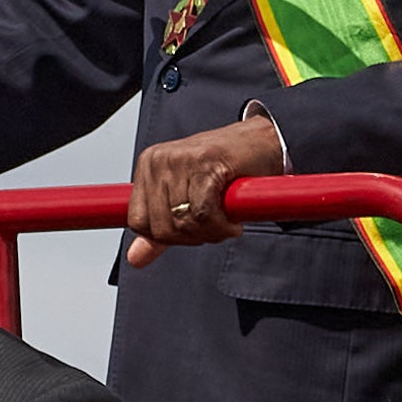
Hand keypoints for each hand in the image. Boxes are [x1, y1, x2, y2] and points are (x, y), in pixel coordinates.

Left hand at [125, 115, 285, 265]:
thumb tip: (135, 258)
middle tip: (215, 226)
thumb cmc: (227, 169)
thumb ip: (160, 231)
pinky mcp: (204, 163)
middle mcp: (158, 160)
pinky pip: (204, 214)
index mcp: (147, 167)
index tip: (193, 229)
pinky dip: (222, 226)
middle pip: (161, 228)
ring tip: (225, 220)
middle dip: (192, 237)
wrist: (265, 143)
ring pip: (183, 223)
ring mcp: (179, 159)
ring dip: (211, 232)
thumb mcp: (186, 200)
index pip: (138, 222)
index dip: (168, 237)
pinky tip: (232, 221)